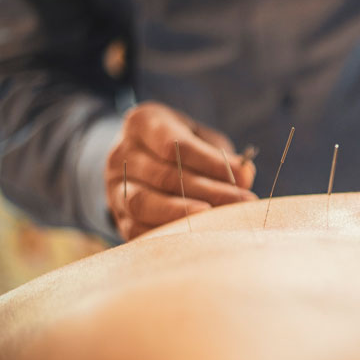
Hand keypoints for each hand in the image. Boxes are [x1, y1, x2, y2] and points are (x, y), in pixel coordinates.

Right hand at [105, 102, 255, 239]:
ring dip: (185, 215)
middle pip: (164, 177)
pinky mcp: (119, 217)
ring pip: (144, 204)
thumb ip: (220, 155)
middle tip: (243, 202)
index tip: (243, 175)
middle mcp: (121, 154)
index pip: (174, 146)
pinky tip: (198, 236)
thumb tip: (245, 176)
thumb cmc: (182, 145)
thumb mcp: (200, 138)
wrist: (142, 159)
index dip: (210, 162)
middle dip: (209, 192)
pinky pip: (137, 230)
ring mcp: (114, 187)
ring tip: (218, 220)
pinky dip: (168, 235)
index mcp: (142, 123)